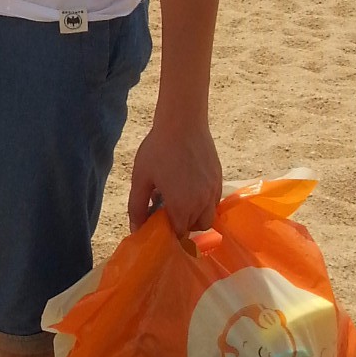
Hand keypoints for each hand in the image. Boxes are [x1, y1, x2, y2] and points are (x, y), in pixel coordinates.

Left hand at [127, 112, 222, 237]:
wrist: (182, 122)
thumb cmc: (158, 149)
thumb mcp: (140, 179)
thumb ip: (136, 207)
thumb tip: (136, 229)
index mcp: (182, 206)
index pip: (180, 234)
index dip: (169, 232)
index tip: (160, 223)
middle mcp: (202, 202)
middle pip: (196, 228)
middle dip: (183, 225)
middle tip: (168, 211)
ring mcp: (213, 190)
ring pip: (208, 216)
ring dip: (196, 215)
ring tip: (180, 199)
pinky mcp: (219, 178)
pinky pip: (214, 201)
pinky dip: (204, 202)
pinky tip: (190, 187)